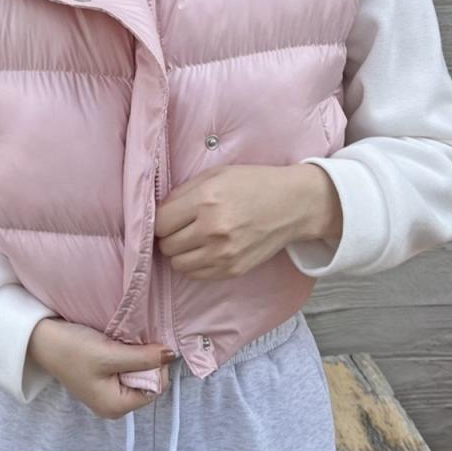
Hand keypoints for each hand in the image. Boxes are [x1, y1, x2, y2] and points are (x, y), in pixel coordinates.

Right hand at [26, 317, 173, 418]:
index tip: (148, 346)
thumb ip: (143, 358)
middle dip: (146, 361)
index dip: (156, 367)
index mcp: (116, 406)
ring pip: (137, 372)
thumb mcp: (110, 354)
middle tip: (134, 341)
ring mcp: (107, 391)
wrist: (41, 339)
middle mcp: (114, 404)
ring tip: (123, 341)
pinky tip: (117, 343)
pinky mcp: (103, 377)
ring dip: (136, 355)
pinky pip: (126, 367)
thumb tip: (171, 355)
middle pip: (148, 382)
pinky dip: (126, 354)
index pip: (155, 388)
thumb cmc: (72, 350)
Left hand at [154, 162, 341, 279]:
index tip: (169, 216)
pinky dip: (194, 264)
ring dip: (180, 252)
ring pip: (177, 263)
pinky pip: (196, 275)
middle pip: (167, 245)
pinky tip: (205, 250)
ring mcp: (224, 253)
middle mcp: (213, 229)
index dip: (161, 220)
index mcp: (206, 200)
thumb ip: (183, 192)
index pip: (161, 223)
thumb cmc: (253, 184)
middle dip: (169, 236)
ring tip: (193, 239)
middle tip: (182, 227)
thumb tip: (158, 212)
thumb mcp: (215, 175)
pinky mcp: (233, 270)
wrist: (293, 204)